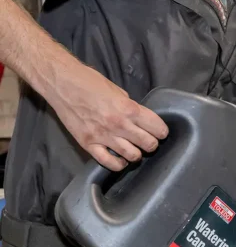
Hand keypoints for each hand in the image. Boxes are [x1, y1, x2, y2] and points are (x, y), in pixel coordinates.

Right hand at [45, 63, 168, 170]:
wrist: (62, 83)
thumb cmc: (90, 82)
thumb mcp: (118, 91)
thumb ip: (130, 107)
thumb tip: (139, 119)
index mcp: (129, 109)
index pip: (157, 128)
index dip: (162, 131)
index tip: (161, 132)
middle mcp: (119, 124)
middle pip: (148, 144)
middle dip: (152, 144)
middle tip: (148, 141)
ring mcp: (103, 136)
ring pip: (132, 156)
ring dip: (137, 154)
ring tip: (134, 149)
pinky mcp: (88, 144)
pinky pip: (109, 162)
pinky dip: (118, 164)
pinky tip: (120, 159)